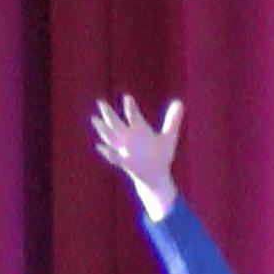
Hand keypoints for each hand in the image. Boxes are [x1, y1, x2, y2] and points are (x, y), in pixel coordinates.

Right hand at [88, 94, 185, 219]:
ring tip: (94, 119)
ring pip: (111, 138)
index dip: (130, 107)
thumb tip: (179, 102)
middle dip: (109, 114)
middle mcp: (129, 138)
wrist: (157, 176)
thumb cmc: (160, 155)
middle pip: (116, 123)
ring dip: (103, 130)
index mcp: (139, 129)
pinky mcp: (126, 163)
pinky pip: (115, 157)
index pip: (133, 115)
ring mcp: (125, 150)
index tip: (128, 97)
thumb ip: (172, 120)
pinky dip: (108, 153)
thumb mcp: (168, 137)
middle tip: (100, 102)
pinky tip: (100, 147)